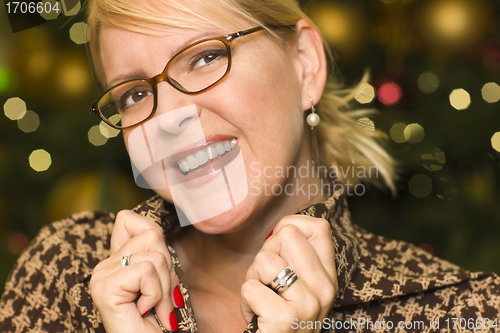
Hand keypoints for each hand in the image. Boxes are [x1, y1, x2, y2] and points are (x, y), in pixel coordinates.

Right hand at [89, 210, 182, 332]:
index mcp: (115, 260)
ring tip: (153, 307)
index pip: (128, 218)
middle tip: (158, 298)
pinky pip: (146, 271)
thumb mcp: (164, 278)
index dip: (155, 239)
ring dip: (164, 287)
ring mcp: (101, 275)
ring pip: (154, 255)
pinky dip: (155, 295)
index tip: (157, 274)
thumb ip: (156, 251)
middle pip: (152, 235)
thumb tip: (156, 228)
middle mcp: (103, 265)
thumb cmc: (161, 320)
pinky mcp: (104, 287)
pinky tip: (144, 312)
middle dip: (167, 269)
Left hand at [241, 216, 337, 332]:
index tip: (279, 247)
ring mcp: (308, 304)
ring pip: (265, 259)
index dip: (291, 226)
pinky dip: (245, 301)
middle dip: (266, 254)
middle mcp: (325, 288)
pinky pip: (250, 287)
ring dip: (253, 278)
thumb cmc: (279, 319)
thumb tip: (280, 229)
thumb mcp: (296, 287)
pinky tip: (257, 316)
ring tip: (261, 299)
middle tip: (267, 281)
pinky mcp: (285, 318)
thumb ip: (293, 258)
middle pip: (287, 234)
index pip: (319, 227)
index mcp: (328, 277)